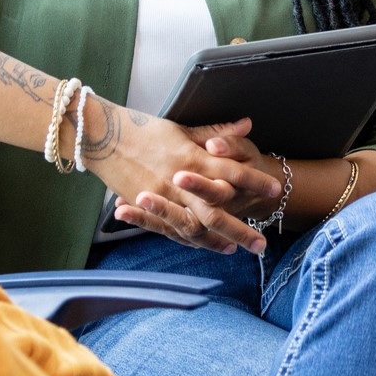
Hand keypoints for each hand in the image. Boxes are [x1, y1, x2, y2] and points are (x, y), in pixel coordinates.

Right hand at [85, 104, 280, 254]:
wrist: (100, 135)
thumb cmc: (142, 128)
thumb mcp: (181, 128)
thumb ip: (216, 132)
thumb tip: (248, 125)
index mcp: (190, 156)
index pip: (230, 171)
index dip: (254, 181)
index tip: (274, 189)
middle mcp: (178, 181)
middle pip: (216, 211)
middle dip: (240, 229)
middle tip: (262, 245)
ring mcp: (161, 197)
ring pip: (194, 226)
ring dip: (216, 241)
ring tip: (236, 250)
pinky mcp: (145, 206)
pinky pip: (170, 229)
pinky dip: (188, 239)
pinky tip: (204, 245)